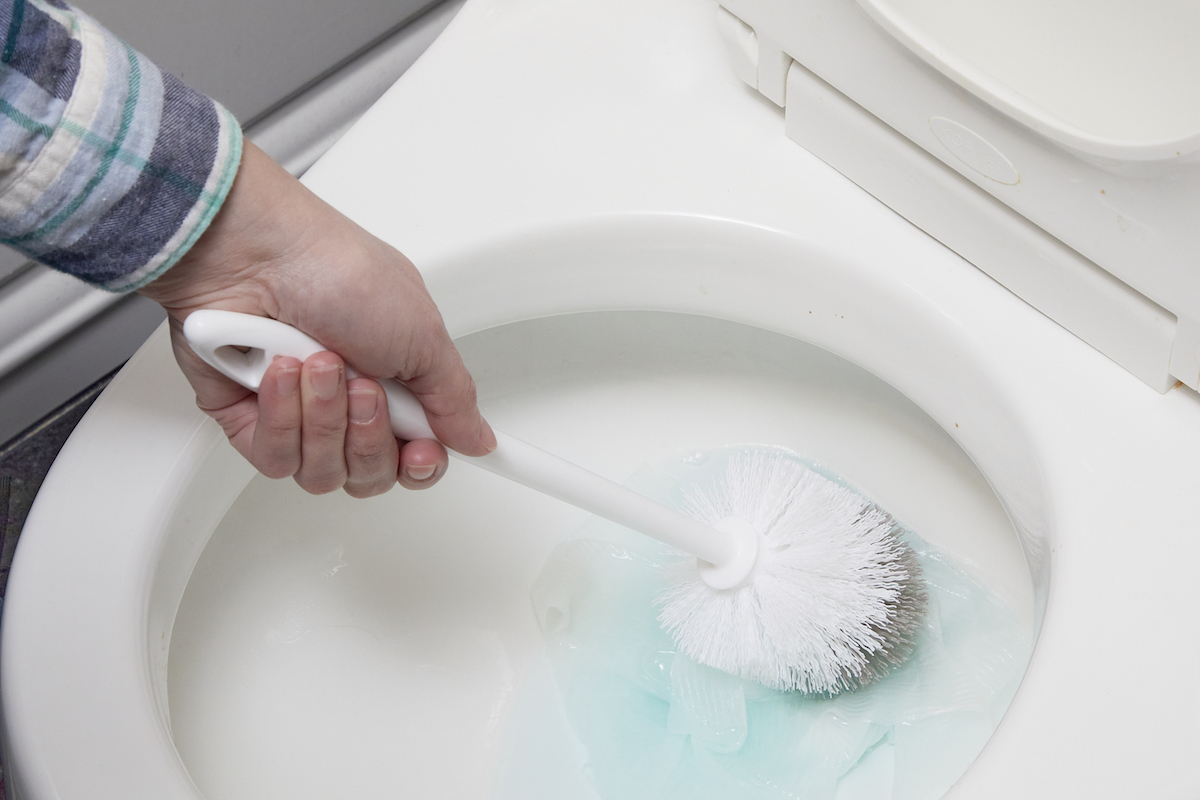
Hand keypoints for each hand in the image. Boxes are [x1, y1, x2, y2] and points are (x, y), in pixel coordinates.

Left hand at [139, 141, 494, 496]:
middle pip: (371, 474)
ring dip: (323, 419)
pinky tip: (279, 372)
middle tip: (364, 388)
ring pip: (322, 472)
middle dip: (369, 435)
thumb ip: (453, 398)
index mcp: (395, 382)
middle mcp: (347, 403)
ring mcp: (297, 413)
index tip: (421, 454)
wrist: (255, 252)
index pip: (414, 455)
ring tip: (317, 364)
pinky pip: (275, 459)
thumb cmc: (336, 271)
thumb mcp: (422, 333)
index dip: (420, 465)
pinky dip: (280, 417)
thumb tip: (478, 437)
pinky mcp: (248, 419)